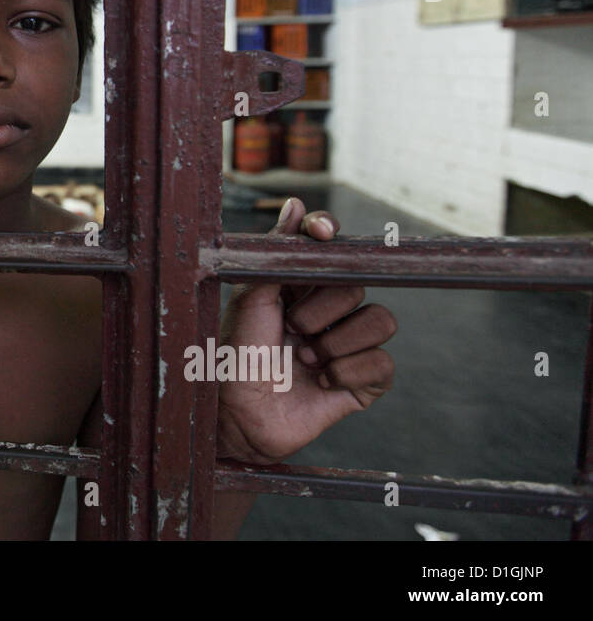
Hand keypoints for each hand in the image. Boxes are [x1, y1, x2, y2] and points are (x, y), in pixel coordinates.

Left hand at [216, 197, 395, 463]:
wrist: (237, 415)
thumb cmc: (236, 355)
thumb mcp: (251, 298)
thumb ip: (279, 254)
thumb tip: (296, 205)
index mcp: (301, 288)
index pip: (334, 251)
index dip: (332, 238)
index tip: (323, 233)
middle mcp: (329, 313)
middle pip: (359, 285)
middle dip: (322, 309)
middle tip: (292, 329)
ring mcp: (347, 345)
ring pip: (382, 320)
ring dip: (339, 341)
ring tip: (305, 359)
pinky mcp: (362, 382)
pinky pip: (384, 363)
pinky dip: (350, 371)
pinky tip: (321, 382)